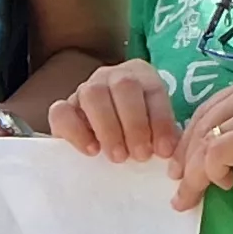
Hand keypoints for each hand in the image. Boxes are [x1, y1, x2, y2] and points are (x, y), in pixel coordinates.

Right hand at [47, 60, 184, 163]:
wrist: (107, 136)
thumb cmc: (139, 135)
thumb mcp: (156, 133)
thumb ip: (163, 139)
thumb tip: (170, 155)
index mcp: (142, 76)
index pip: (154, 90)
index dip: (161, 121)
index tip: (163, 151)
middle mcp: (113, 76)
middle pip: (124, 86)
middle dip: (135, 124)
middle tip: (140, 155)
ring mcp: (85, 89)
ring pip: (93, 94)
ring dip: (108, 128)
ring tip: (118, 157)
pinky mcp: (63, 108)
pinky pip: (61, 111)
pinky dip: (76, 132)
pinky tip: (92, 151)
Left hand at [169, 71, 232, 211]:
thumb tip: (194, 159)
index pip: (208, 111)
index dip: (188, 144)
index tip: (181, 174)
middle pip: (202, 123)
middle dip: (186, 162)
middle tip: (181, 194)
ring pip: (207, 139)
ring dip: (194, 173)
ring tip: (193, 197)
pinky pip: (219, 151)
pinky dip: (211, 173)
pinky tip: (224, 186)